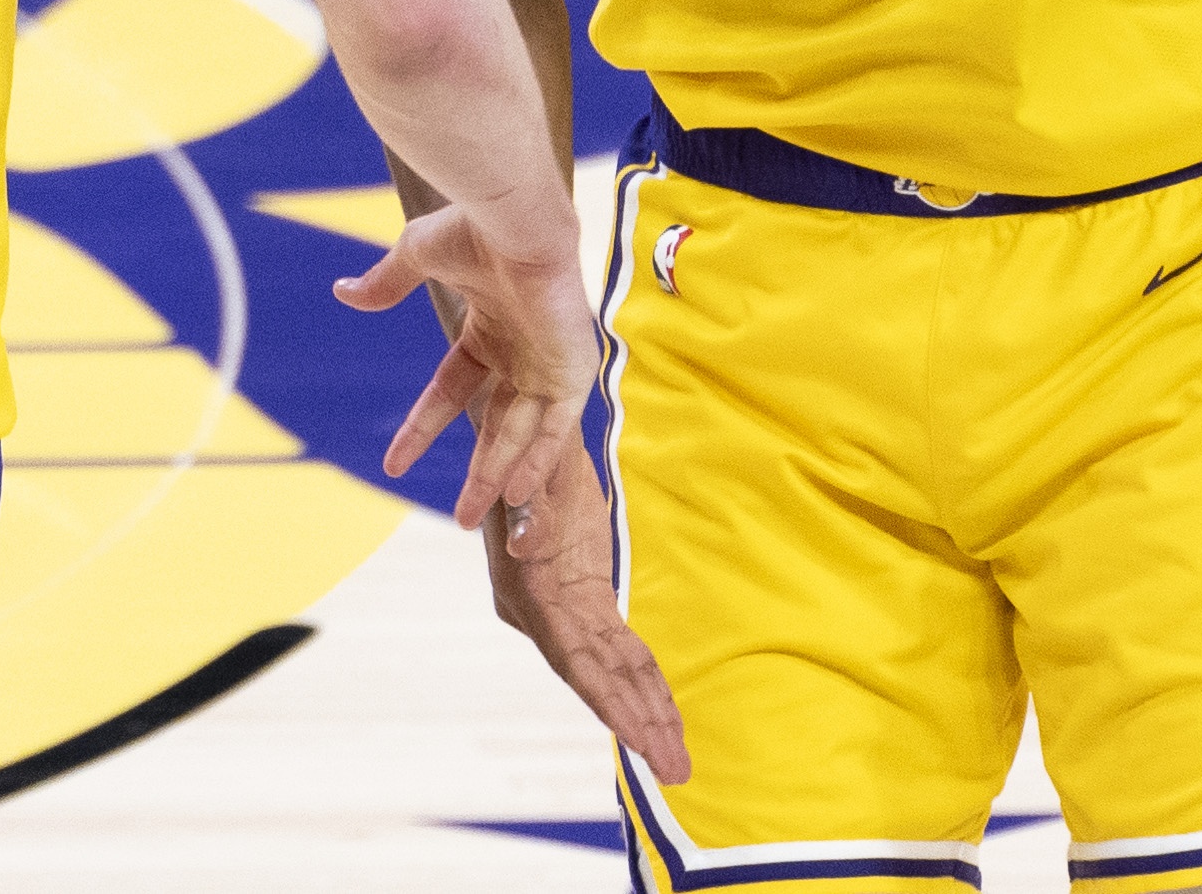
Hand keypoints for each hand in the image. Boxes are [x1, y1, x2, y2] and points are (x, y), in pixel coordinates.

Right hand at [333, 200, 599, 530]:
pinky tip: (517, 494)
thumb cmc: (473, 230)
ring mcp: (549, 363)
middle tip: (461, 518)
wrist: (517, 221)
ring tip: (472, 520)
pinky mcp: (573, 370)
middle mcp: (521, 352)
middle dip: (478, 472)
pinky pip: (557, 428)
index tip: (393, 462)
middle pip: (495, 426)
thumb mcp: (418, 256)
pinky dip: (538, 460)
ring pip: (523, 435)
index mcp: (489, 328)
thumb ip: (387, 281)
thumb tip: (342, 292)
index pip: (451, 390)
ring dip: (500, 478)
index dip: (423, 427)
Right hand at [482, 451, 692, 783]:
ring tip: (677, 762)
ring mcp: (566, 612)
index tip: (633, 734)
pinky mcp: (587, 601)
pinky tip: (667, 717)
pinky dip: (647, 684)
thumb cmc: (525, 450)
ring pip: (613, 674)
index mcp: (528, 594)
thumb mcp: (525, 474)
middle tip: (673, 768)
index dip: (604, 697)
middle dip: (635, 724)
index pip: (571, 657)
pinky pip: (621, 653)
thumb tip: (524, 546)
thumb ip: (525, 513)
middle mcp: (544, 615)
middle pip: (595, 680)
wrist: (526, 434)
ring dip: (647, 716)